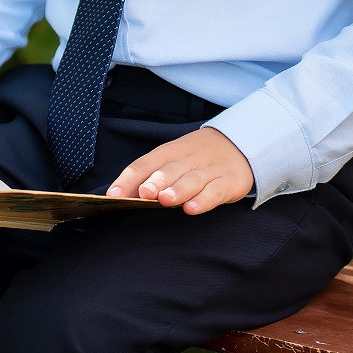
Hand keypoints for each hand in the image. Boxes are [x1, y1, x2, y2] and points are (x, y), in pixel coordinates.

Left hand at [106, 128, 253, 214]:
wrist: (238, 144)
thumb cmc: (196, 159)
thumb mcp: (174, 160)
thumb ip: (151, 176)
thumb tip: (122, 196)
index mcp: (170, 151)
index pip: (146, 163)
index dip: (129, 179)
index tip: (113, 195)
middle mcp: (188, 158)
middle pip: (169, 169)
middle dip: (155, 180)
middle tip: (144, 192)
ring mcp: (210, 170)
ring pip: (192, 179)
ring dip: (178, 189)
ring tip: (165, 200)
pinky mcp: (229, 182)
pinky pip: (215, 191)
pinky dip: (204, 199)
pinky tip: (193, 208)